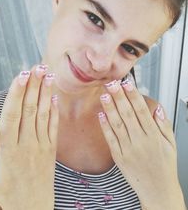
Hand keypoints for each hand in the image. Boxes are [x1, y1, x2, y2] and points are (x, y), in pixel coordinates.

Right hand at [0, 65, 58, 209]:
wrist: (32, 209)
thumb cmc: (7, 191)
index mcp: (9, 148)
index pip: (13, 114)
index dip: (18, 93)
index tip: (21, 75)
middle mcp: (26, 143)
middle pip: (30, 110)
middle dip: (34, 86)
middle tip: (38, 67)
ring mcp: (42, 146)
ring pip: (43, 114)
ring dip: (46, 93)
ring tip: (48, 75)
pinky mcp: (52, 150)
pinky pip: (54, 127)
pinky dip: (54, 111)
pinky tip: (55, 97)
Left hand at [99, 78, 184, 209]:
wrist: (157, 190)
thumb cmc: (165, 166)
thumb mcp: (171, 144)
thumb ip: (164, 125)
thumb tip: (157, 108)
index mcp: (153, 136)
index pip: (141, 111)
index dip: (133, 96)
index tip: (127, 83)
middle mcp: (140, 141)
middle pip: (127, 115)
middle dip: (119, 97)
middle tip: (112, 83)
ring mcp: (128, 149)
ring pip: (117, 125)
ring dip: (110, 108)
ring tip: (104, 94)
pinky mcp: (118, 157)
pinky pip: (110, 139)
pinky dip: (105, 126)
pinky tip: (101, 114)